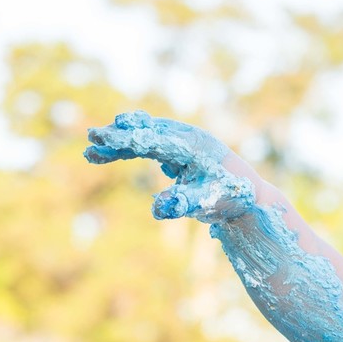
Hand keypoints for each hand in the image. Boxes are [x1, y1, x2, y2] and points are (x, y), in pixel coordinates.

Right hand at [85, 111, 253, 222]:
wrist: (251, 196)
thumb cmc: (231, 198)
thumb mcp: (207, 202)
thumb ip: (183, 203)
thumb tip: (158, 209)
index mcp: (193, 146)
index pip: (152, 139)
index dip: (124, 139)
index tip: (99, 138)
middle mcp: (188, 138)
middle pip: (146, 132)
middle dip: (118, 137)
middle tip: (90, 139)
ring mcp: (186, 142)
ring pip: (147, 136)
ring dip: (122, 142)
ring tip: (93, 153)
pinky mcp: (183, 150)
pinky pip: (153, 144)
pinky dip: (134, 148)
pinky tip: (116, 152)